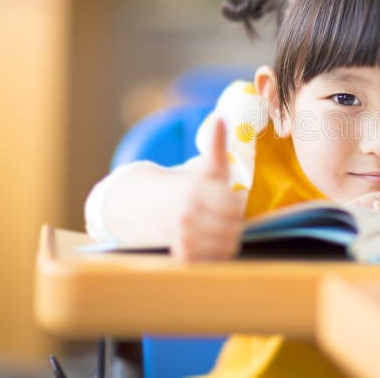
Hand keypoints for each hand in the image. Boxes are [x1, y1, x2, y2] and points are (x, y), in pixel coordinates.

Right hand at [171, 118, 243, 260]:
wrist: (144, 207)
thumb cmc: (188, 186)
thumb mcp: (204, 167)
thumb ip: (216, 145)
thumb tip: (221, 117)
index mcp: (196, 191)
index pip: (233, 207)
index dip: (235, 207)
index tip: (228, 204)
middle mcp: (187, 215)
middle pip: (231, 230)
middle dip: (232, 226)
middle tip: (224, 221)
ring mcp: (181, 237)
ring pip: (222, 247)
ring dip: (224, 242)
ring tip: (217, 232)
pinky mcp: (178, 255)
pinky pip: (208, 262)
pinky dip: (213, 256)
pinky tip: (208, 245)